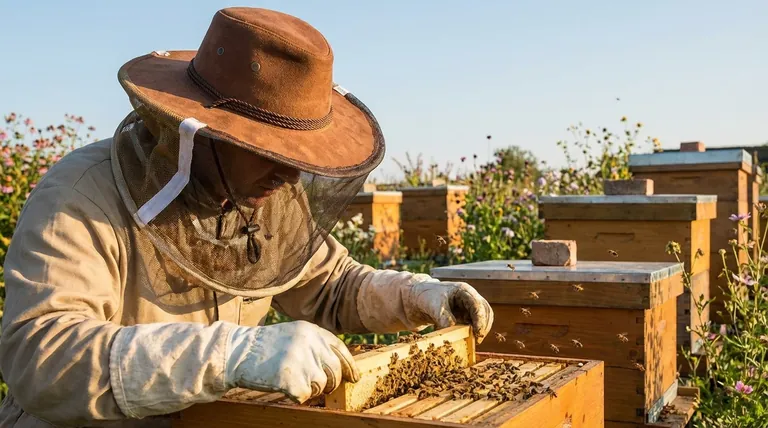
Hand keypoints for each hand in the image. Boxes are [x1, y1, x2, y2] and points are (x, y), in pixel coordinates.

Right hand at [224, 320, 359, 402]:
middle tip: (319, 386)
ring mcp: (301, 361)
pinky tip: (284, 386)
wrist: (236, 351)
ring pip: (322, 385)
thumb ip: (315, 343)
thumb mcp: (293, 333)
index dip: (349, 366)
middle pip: (335, 370)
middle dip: (330, 382)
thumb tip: (338, 365)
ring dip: (311, 389)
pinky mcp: (291, 379)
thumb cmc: (264, 345)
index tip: (354, 377)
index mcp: (312, 331)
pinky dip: (296, 396)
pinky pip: (305, 396)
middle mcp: (310, 343)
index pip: (340, 349)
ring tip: (294, 381)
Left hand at [404, 280, 493, 343]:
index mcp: (464, 291)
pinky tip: (468, 337)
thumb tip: (451, 328)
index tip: (477, 333)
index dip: (480, 320)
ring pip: (483, 318)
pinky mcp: (465, 315)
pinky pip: (474, 323)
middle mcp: (469, 297)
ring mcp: (468, 306)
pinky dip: (474, 331)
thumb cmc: (427, 297)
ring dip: (481, 329)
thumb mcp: (434, 306)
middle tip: (477, 339)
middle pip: (485, 311)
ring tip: (474, 340)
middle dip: (484, 326)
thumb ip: (443, 317)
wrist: (418, 299)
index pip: (478, 305)